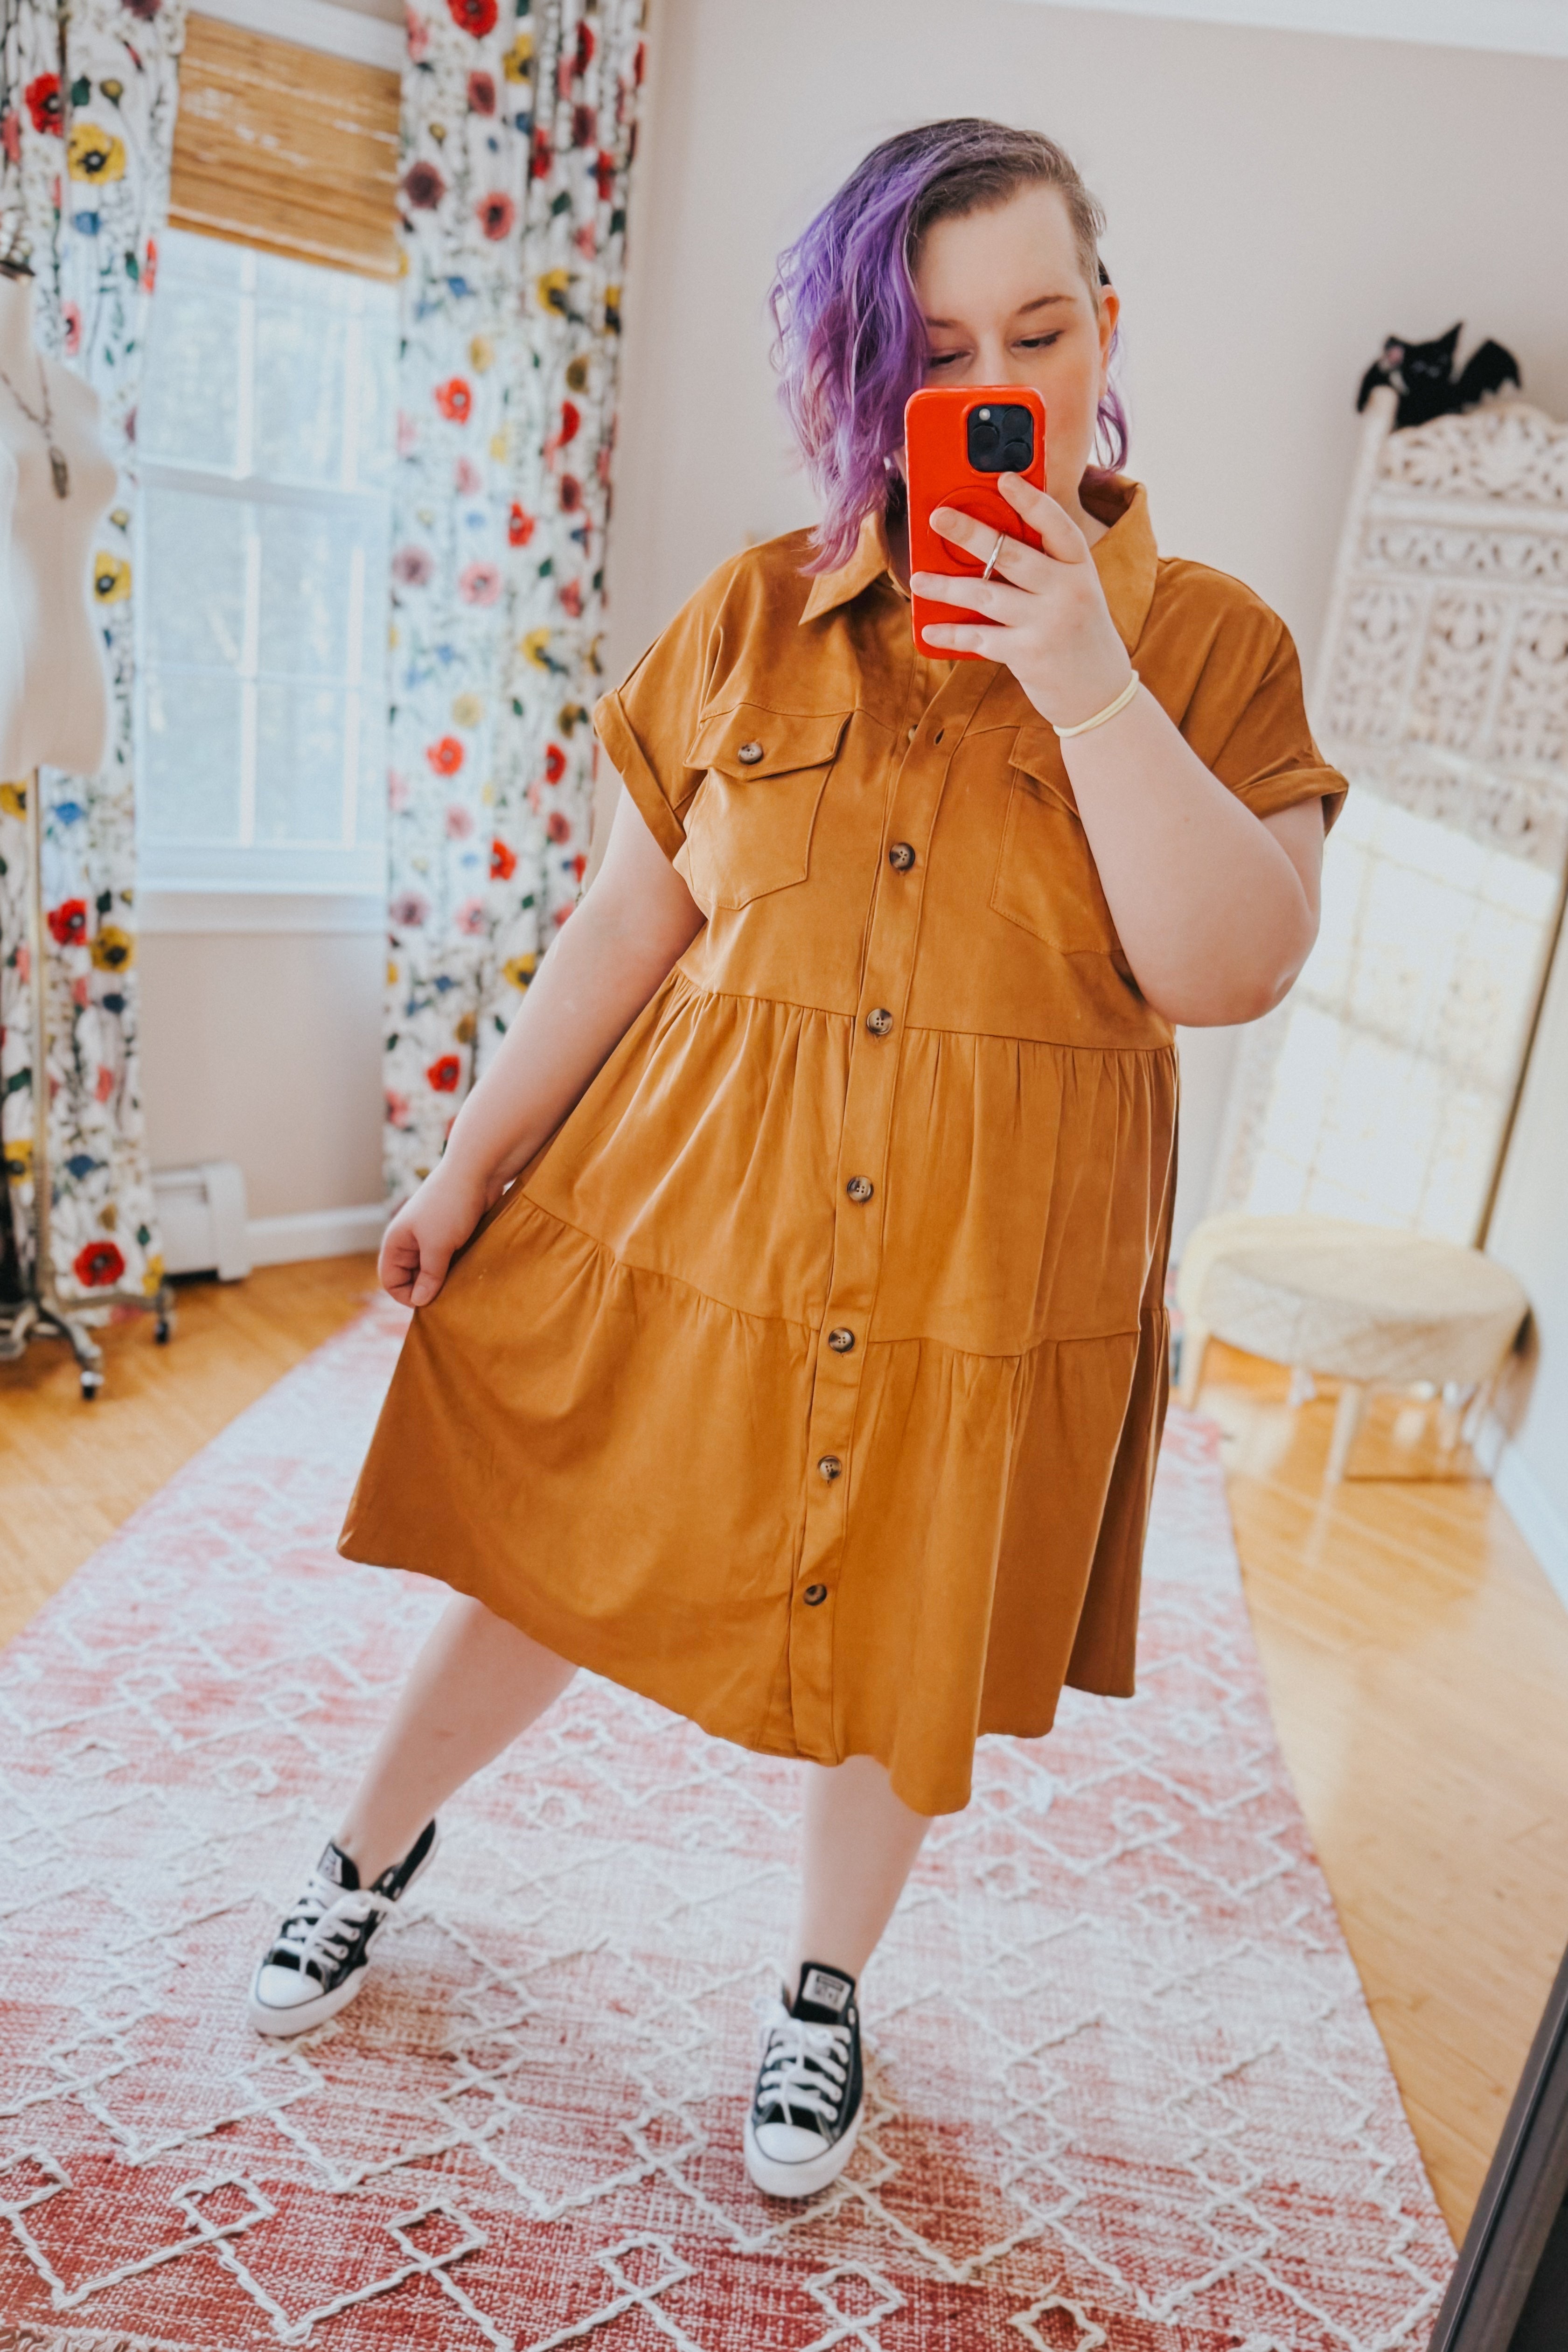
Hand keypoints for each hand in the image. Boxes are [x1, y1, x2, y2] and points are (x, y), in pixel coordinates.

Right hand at [378, 1157, 498, 1308]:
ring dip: (443, 1279)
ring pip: (431, 1270)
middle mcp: (410, 1241)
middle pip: (410, 1278)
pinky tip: (468, 1270)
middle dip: (426, 1288)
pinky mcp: (450, 1235)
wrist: (477, 1172)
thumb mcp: (438, 1246)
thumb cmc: (451, 1206)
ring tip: (460, 1281)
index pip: (390, 1280)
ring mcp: (430, 1238)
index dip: (406, 1295)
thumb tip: (420, 1302)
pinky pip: (447, 1260)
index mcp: (397, 1242)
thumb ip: (429, 1276)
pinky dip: (455, 1268)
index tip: (430, 1300)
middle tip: (449, 1293)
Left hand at [912, 473, 1131, 728]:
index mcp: (1082, 567)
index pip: (1057, 526)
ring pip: (987, 596)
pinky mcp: (1030, 654)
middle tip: (937, 517)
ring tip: (919, 579)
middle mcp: (1068, 591)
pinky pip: (981, 638)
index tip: (1004, 479)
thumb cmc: (1078, 634)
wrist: (1101, 694)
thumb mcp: (1075, 593)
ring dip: (948, 587)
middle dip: (970, 533)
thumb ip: (1043, 569)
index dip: (1031, 501)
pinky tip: (930, 631)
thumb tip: (986, 544)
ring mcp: (1049, 623)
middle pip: (1012, 554)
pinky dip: (952, 635)